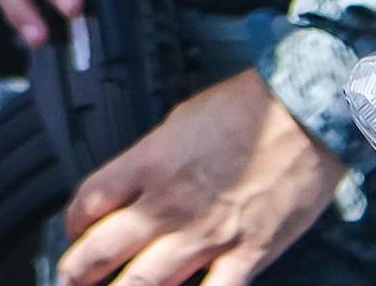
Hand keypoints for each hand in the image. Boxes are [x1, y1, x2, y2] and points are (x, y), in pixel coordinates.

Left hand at [54, 70, 345, 285]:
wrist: (306, 111)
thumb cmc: (250, 107)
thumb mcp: (182, 120)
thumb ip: (154, 159)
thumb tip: (137, 184)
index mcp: (150, 163)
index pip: (90, 200)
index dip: (73, 222)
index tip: (73, 232)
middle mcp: (169, 203)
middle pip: (104, 247)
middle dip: (78, 270)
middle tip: (68, 278)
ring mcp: (206, 233)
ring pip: (145, 281)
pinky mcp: (247, 253)